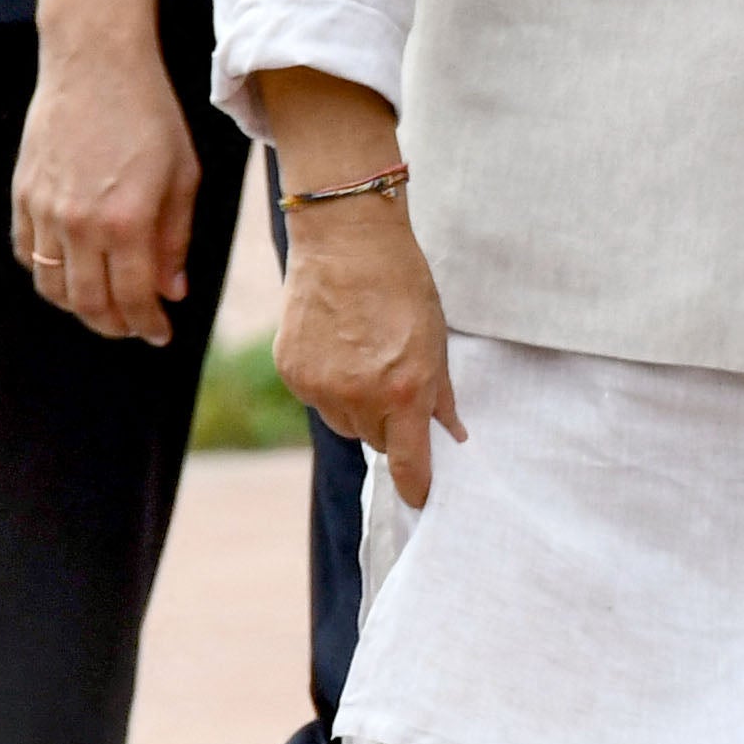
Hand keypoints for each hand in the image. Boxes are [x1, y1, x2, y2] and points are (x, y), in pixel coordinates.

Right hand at [10, 34, 211, 340]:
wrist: (96, 68)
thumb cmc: (151, 119)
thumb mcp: (183, 178)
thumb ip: (175, 240)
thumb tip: (172, 292)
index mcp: (128, 221)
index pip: (134, 297)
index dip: (148, 324)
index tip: (161, 334)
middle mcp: (80, 223)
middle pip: (88, 302)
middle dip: (114, 325)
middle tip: (134, 329)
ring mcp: (44, 210)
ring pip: (52, 285)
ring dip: (78, 307)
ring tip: (104, 308)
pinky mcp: (22, 196)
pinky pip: (27, 254)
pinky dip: (48, 275)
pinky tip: (72, 274)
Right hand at [275, 200, 471, 507]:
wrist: (347, 242)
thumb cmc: (402, 287)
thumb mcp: (437, 341)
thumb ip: (441, 394)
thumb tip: (452, 434)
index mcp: (404, 392)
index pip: (410, 463)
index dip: (417, 486)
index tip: (422, 500)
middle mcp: (358, 397)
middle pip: (376, 441)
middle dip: (390, 425)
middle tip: (395, 385)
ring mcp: (319, 386)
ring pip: (344, 422)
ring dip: (358, 407)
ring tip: (366, 358)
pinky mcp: (291, 371)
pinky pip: (315, 399)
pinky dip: (328, 385)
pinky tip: (338, 346)